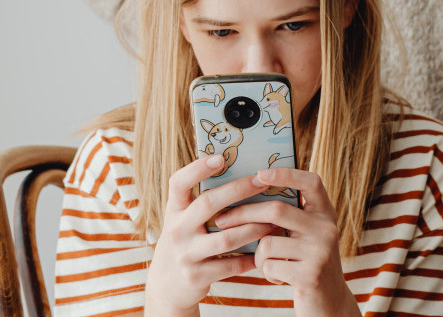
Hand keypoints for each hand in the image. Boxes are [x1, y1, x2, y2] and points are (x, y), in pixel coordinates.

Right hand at [145, 155, 277, 316]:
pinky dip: (251, 258)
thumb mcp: (185, 219)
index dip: (197, 168)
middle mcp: (176, 229)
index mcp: (174, 209)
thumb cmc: (186, 240)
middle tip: (263, 181)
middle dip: (239, 190)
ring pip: (226, 237)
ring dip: (254, 227)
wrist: (167, 284)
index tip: (220, 157)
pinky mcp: (196, 276)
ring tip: (275, 220)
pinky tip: (265, 250)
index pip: (179, 182)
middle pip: (208, 203)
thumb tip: (239, 172)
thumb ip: (203, 200)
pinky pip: (231, 265)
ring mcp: (185, 254)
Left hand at [215, 168, 360, 316]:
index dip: (286, 174)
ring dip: (258, 255)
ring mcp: (321, 251)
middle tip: (221, 220)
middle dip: (243, 214)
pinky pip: (270, 265)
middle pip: (276, 210)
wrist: (329, 304)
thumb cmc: (307, 264)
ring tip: (269, 263)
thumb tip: (248, 192)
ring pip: (267, 242)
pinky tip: (279, 277)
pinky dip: (266, 272)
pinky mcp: (311, 274)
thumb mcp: (307, 236)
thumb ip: (291, 216)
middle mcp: (327, 228)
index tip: (260, 173)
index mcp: (326, 213)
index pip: (311, 182)